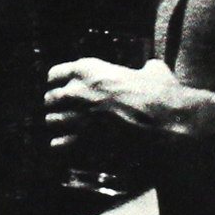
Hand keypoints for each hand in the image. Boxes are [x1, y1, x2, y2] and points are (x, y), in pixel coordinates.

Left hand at [46, 56, 196, 143]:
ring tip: (66, 128)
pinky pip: (59, 144)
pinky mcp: (84, 139)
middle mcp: (77, 91)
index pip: (54, 73)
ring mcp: (78, 116)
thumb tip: (151, 68)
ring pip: (52, 121)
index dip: (58, 81)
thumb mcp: (154, 71)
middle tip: (65, 110)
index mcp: (88, 69)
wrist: (165, 122)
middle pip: (49, 98)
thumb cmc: (160, 94)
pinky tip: (66, 146)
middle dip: (56, 105)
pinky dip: (61, 146)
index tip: (61, 86)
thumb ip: (145, 68)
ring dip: (59, 125)